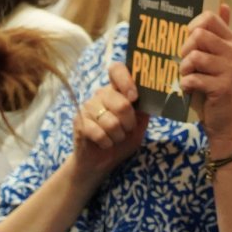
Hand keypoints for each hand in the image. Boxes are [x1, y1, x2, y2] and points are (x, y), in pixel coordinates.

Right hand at [71, 62, 147, 178]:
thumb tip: (152, 96)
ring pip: (111, 122)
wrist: (100, 162)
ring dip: (118, 136)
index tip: (134, 97)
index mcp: (117, 90)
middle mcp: (101, 94)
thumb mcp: (138, 125)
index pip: (117, 70)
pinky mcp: (79, 122)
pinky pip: (99, 133)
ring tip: (115, 138)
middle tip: (127, 129)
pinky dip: (107, 143)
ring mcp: (88, 107)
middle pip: (121, 102)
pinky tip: (104, 144)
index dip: (126, 80)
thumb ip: (143, 110)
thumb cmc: (121, 140)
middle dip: (129, 122)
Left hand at [181, 4, 231, 146]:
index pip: (209, 17)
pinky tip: (190, 89)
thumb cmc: (214, 87)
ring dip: (184, 69)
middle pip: (199, 35)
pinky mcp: (223, 87)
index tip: (188, 39)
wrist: (223, 122)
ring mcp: (231, 69)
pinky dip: (186, 85)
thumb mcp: (216, 58)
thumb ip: (217, 33)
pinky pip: (193, 78)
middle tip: (186, 63)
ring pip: (194, 56)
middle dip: (185, 49)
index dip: (192, 26)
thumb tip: (223, 4)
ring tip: (187, 77)